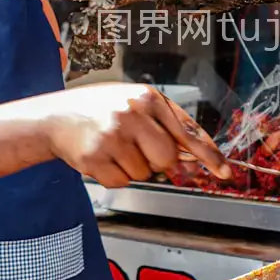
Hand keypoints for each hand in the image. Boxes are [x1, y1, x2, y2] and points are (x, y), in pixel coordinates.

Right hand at [41, 83, 229, 187]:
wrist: (54, 117)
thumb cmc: (100, 108)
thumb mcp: (135, 103)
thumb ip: (165, 125)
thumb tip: (192, 159)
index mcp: (147, 98)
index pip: (187, 131)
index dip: (209, 155)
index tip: (225, 172)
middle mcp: (131, 114)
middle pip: (167, 159)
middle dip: (158, 161)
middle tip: (138, 148)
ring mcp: (112, 137)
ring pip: (145, 173)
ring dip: (133, 166)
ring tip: (114, 147)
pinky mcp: (95, 159)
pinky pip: (122, 182)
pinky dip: (115, 175)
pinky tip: (102, 156)